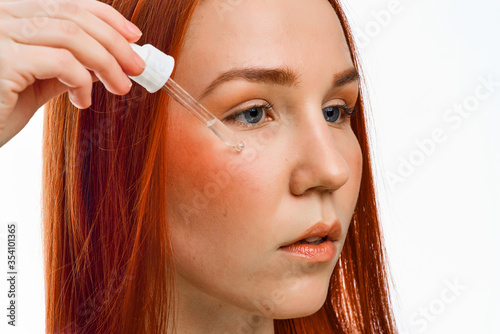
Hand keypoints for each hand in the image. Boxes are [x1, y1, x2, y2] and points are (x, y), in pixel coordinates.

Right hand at [0, 0, 145, 147]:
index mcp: (12, 14)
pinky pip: (61, 62)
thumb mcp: (39, 81)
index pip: (68, 3)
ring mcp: (0, 34)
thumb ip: (67, 65)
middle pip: (74, 16)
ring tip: (121, 87)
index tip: (134, 37)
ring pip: (72, 37)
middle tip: (136, 68)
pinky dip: (82, 81)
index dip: (107, 17)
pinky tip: (83, 101)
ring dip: (107, 64)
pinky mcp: (3, 59)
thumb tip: (107, 60)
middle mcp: (2, 15)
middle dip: (115, 43)